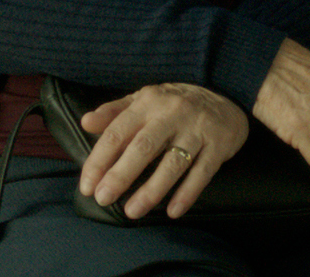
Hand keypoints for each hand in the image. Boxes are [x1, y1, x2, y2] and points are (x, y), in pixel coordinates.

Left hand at [76, 83, 248, 220]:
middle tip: (103, 198)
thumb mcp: (142, 100)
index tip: (87, 185)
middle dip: (120, 175)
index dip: (99, 160)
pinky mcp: (218, 145)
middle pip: (143, 147)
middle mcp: (171, 114)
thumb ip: (113, 112)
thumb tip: (85, 123)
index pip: (117, 132)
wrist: (224, 96)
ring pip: (172, 163)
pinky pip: (202, 173)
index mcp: (147, 103)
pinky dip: (187, 194)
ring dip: (151, 190)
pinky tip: (172, 212)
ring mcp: (196, 129)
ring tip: (132, 211)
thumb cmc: (174, 103)